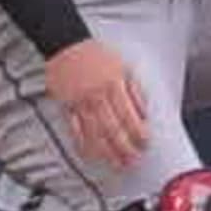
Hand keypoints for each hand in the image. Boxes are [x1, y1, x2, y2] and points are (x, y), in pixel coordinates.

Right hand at [48, 39, 150, 169]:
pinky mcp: (65, 107)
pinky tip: (91, 155)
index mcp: (114, 85)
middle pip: (113, 129)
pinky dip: (83, 145)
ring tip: (116, 163)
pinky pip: (75, 131)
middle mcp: (97, 97)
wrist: (66, 46)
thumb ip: (134, 91)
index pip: (129, 116)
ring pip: (95, 134)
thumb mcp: (124, 67)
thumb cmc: (96, 54)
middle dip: (125, 148)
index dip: (138, 133)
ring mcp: (79, 104)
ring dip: (107, 152)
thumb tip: (144, 113)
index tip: (145, 143)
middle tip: (133, 160)